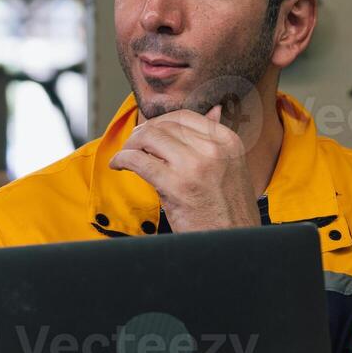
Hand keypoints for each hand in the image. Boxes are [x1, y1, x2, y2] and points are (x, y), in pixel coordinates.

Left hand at [108, 105, 259, 232]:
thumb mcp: (232, 168)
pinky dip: (122, 159)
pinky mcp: (176, 186)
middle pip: (164, 125)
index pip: (185, 116)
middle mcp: (213, 150)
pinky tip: (118, 165)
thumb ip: (217, 142)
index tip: (148, 132)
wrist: (233, 242)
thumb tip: (214, 110)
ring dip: (130, 145)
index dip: (159, 122)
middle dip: (141, 133)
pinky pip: (138, 161)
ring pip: (149, 138)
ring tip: (125, 156)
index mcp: (228, 142)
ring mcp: (195, 167)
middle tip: (132, 145)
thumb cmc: (229, 211)